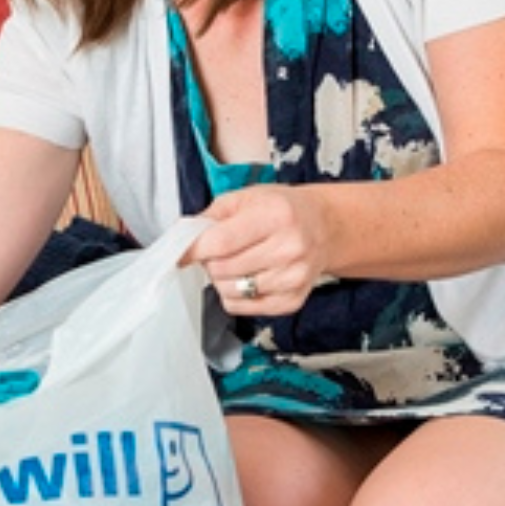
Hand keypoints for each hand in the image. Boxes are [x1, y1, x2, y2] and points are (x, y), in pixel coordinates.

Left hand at [191, 186, 329, 315]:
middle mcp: (289, 248)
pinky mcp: (292, 301)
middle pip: (223, 269)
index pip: (222, 241)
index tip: (180, 253)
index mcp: (277, 216)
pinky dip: (235, 295)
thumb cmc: (282, 210)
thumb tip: (183, 238)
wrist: (323, 227)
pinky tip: (246, 277)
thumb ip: (212, 215)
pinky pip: (243, 308)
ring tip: (235, 262)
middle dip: (211, 261)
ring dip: (222, 279)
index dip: (194, 250)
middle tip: (219, 250)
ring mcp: (293, 278)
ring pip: (231, 291)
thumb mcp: (247, 197)